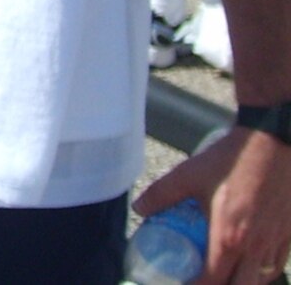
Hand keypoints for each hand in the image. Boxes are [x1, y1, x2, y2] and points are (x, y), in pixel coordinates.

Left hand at [137, 127, 290, 283]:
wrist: (273, 144)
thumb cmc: (231, 160)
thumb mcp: (188, 175)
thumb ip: (161, 194)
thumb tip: (139, 209)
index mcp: (229, 238)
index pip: (213, 281)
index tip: (184, 283)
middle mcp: (256, 247)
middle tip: (201, 279)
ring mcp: (276, 242)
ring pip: (262, 280)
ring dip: (243, 281)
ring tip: (225, 274)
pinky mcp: (289, 234)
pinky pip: (277, 264)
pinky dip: (263, 272)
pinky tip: (250, 264)